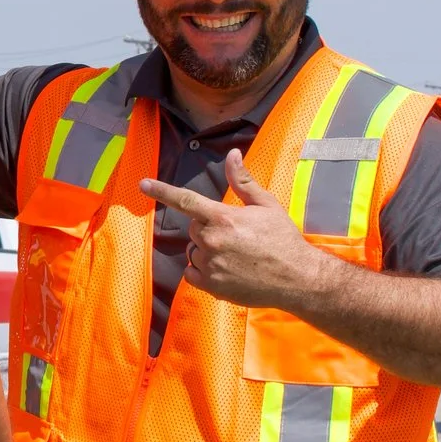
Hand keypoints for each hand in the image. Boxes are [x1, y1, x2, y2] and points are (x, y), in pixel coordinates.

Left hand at [138, 150, 337, 311]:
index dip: (162, 191)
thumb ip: (242, 180)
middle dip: (208, 228)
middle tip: (235, 234)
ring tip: (235, 254)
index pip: (185, 200)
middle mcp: (212, 241)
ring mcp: (210, 265)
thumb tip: (232, 154)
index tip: (142, 184)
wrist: (297, 278)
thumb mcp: (266, 205)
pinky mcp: (211, 286)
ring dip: (207, 250)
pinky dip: (203, 270)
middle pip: (194, 228)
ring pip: (193, 250)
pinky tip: (226, 269)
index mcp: (223, 218)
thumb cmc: (283, 239)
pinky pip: (192, 273)